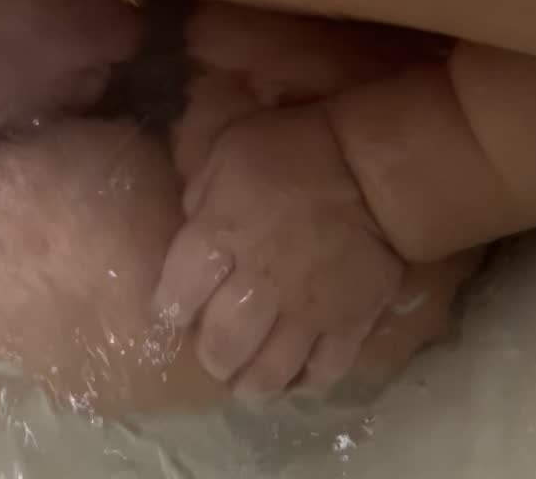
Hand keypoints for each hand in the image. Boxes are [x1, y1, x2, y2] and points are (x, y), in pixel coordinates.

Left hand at [155, 103, 406, 402]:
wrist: (366, 166)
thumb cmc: (288, 150)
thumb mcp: (227, 152)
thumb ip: (199, 194)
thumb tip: (190, 226)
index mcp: (221, 235)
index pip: (179, 292)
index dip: (169, 309)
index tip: (170, 313)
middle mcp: (259, 282)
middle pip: (222, 343)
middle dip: (211, 355)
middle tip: (213, 353)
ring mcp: (305, 310)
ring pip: (270, 370)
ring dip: (251, 383)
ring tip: (244, 382)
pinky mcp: (348, 325)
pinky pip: (323, 372)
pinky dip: (304, 384)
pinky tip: (293, 381)